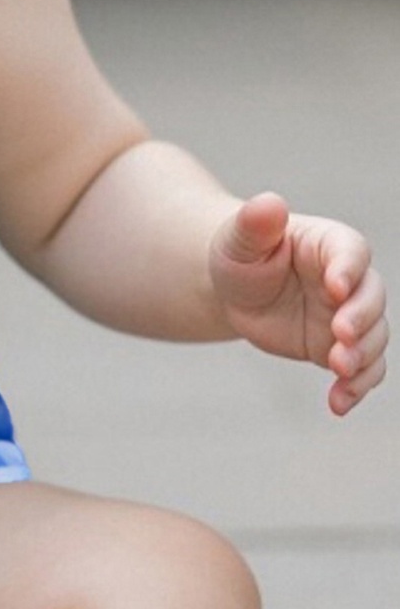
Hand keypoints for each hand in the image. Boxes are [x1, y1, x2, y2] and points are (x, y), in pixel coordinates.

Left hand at [210, 193, 387, 415]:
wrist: (234, 290)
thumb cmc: (240, 255)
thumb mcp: (239, 239)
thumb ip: (254, 223)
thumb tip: (269, 204)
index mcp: (329, 244)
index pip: (352, 252)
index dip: (348, 269)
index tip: (335, 288)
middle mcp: (348, 281)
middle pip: (372, 298)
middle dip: (362, 318)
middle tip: (341, 336)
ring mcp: (348, 316)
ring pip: (374, 337)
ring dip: (363, 356)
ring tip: (340, 371)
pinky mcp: (340, 347)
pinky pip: (362, 369)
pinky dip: (355, 387)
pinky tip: (338, 404)